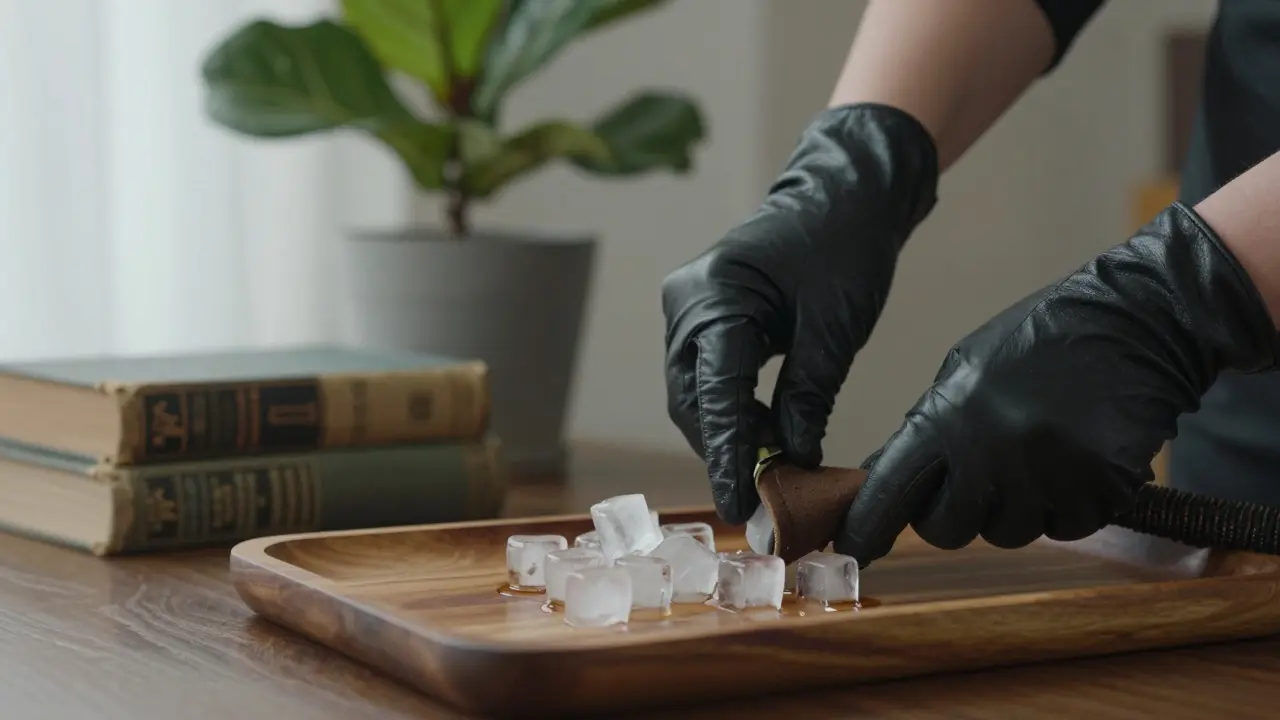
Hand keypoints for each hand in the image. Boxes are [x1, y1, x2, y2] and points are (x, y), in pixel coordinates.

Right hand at [661, 103, 938, 523]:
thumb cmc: (845, 243)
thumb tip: (793, 460)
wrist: (844, 193)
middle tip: (765, 503)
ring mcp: (690, 310)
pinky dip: (735, 414)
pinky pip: (710, 379)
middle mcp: (687, 304)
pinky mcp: (705, 319)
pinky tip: (767, 440)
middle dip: (726, 453)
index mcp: (715, 295)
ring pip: (697, 396)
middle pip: (694, 401)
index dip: (727, 456)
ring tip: (773, 477)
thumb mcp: (836, 326)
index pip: (715, 393)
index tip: (740, 505)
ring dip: (730, 437)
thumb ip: (807, 395)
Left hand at [837, 203, 1279, 565]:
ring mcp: (1046, 474)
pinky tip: (1074, 460)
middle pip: (946, 529)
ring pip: (1007, 533)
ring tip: (1035, 455)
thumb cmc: (1042, 339)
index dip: (868, 526)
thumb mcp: (965, 369)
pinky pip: (1064, 528)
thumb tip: (885, 479)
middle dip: (953, 515)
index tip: (853, 547)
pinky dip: (1066, 506)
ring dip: (1014, 508)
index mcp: (948, 414)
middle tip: (975, 481)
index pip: (891, 489)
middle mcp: (992, 450)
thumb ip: (928, 428)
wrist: (1136, 321)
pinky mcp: (1097, 489)